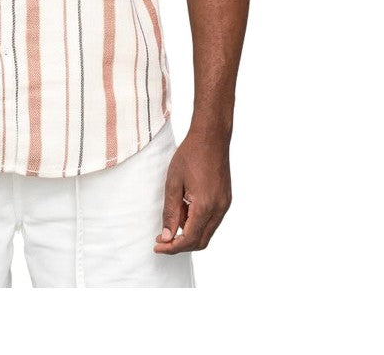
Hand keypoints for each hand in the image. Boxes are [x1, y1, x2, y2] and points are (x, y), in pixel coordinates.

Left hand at [154, 129, 231, 254]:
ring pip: (207, 232)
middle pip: (201, 241)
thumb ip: (170, 211)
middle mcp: (219, 209)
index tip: (158, 246)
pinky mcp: (225, 199)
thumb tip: (167, 236)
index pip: (189, 239)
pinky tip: (185, 210)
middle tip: (162, 239)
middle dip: (181, 245)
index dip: (172, 247)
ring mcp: (224, 204)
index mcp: (205, 206)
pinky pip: (212, 221)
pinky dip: (197, 223)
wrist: (211, 136)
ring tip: (172, 219)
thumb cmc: (190, 154)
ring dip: (189, 233)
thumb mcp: (173, 183)